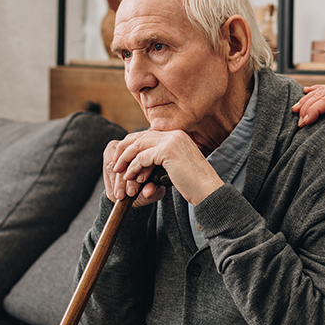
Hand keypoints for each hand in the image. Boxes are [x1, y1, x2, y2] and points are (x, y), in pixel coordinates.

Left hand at [108, 130, 224, 205]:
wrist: (208, 190)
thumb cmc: (194, 183)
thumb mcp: (178, 165)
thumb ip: (164, 158)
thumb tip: (144, 159)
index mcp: (178, 135)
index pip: (148, 134)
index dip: (133, 144)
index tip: (123, 157)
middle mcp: (175, 134)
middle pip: (141, 136)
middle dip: (125, 150)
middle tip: (116, 164)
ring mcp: (172, 141)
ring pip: (139, 146)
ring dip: (126, 159)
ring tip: (119, 171)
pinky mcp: (168, 152)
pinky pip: (142, 158)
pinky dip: (133, 167)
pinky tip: (131, 177)